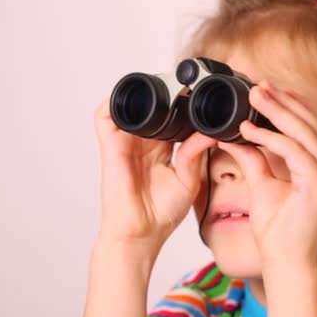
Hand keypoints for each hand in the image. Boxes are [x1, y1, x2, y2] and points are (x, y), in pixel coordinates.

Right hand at [94, 98, 216, 244]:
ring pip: (131, 107)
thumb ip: (195, 152)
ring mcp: (126, 143)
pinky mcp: (111, 146)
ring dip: (142, 94)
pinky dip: (113, 102)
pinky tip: (133, 97)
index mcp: (163, 151)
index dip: (183, 107)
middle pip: (153, 109)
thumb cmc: (162, 213)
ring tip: (161, 87)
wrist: (141, 232)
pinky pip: (104, 116)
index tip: (201, 96)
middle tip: (184, 83)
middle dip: (166, 95)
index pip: (172, 120)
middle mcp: (144, 144)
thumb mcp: (188, 179)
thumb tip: (211, 132)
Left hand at [217, 81, 316, 265]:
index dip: (290, 104)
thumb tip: (235, 139)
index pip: (308, 126)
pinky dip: (270, 138)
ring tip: (254, 96)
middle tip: (258, 86)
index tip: (267, 90)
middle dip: (282, 101)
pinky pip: (292, 151)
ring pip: (302, 132)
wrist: (283, 257)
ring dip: (277, 111)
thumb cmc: (277, 228)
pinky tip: (248, 129)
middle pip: (307, 123)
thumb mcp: (262, 184)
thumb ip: (254, 159)